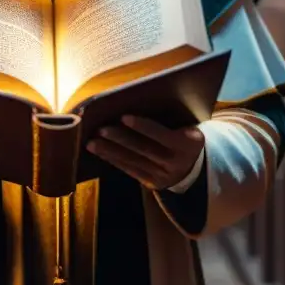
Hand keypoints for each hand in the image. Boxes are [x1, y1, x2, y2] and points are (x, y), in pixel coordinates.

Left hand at [86, 115, 203, 190]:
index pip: (162, 134)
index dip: (143, 126)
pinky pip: (130, 171)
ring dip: (110, 151)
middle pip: (144, 149)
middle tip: (100, 129)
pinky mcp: (152, 183)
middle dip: (120, 138)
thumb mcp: (186, 125)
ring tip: (92, 142)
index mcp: (188, 143)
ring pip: (133, 161)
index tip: (124, 116)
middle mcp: (177, 161)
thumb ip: (169, 117)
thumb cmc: (183, 134)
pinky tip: (100, 152)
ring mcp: (164, 175)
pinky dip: (113, 160)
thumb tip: (136, 101)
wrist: (192, 166)